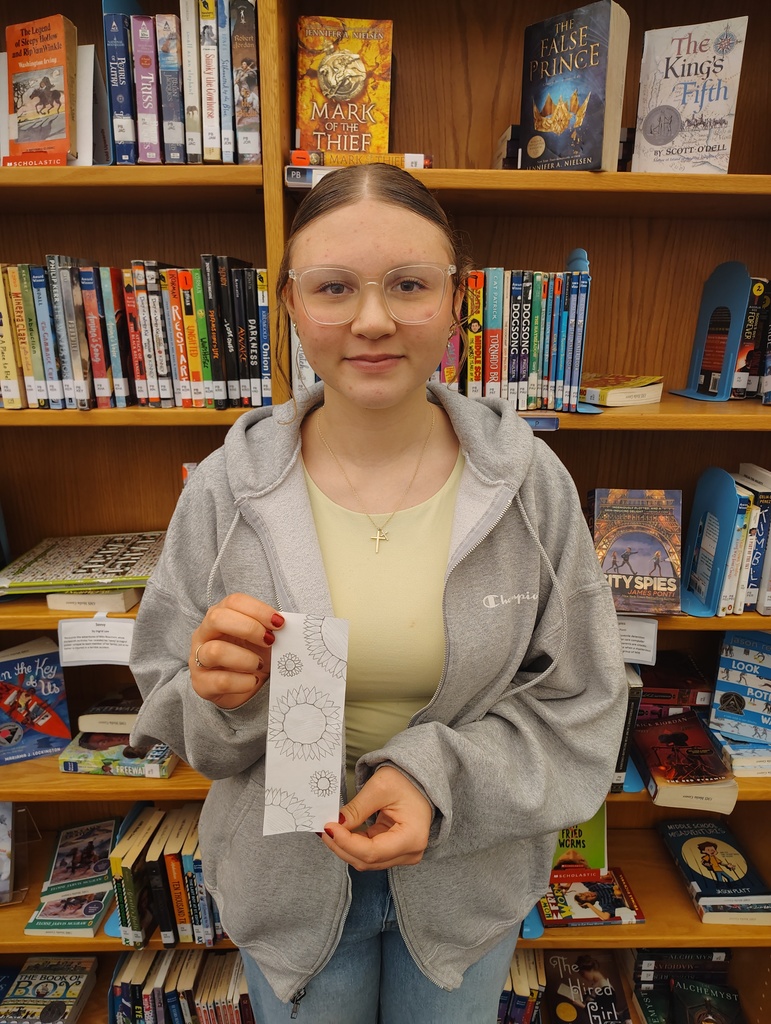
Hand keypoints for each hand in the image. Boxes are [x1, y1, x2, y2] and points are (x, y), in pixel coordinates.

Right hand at [189, 593, 283, 708]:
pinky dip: (243, 681)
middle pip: (217, 618)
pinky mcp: (201, 684)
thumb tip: (285, 626)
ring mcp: (198, 659)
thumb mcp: (263, 638)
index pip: (233, 601)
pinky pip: (221, 681)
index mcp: (219, 615)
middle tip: (270, 641)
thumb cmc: (252, 655)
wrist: (241, 687)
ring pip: (215, 651)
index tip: (279, 623)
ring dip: (245, 658)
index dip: (258, 609)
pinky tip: (253, 681)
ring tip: (259, 664)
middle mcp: (204, 634)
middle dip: (249, 628)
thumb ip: (270, 629)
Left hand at [321, 766, 431, 870]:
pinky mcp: (392, 851)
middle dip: (341, 846)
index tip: (329, 827)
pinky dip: (351, 844)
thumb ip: (357, 809)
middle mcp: (410, 853)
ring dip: (344, 847)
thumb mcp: (380, 788)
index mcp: (412, 838)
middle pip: (367, 860)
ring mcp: (402, 854)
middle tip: (323, 828)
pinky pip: (367, 853)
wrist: (419, 781)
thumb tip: (335, 825)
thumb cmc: (406, 781)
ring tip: (329, 829)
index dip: (346, 843)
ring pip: (365, 860)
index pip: (372, 851)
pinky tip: (339, 833)